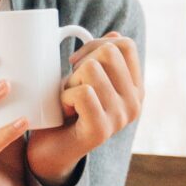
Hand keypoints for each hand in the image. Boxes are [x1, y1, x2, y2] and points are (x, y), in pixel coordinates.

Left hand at [25, 32, 143, 185]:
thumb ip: (101, 59)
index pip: (125, 45)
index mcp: (135, 88)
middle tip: (72, 86)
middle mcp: (135, 103)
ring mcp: (120, 118)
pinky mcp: (101, 130)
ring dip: (69, 81)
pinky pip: (82, 92)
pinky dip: (64, 96)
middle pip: (108, 52)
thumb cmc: (65, 110)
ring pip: (92, 69)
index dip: (95, 44)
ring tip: (68, 100)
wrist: (49, 151)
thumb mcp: (84, 79)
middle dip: (81, 62)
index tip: (78, 63)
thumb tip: (114, 35)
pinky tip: (64, 111)